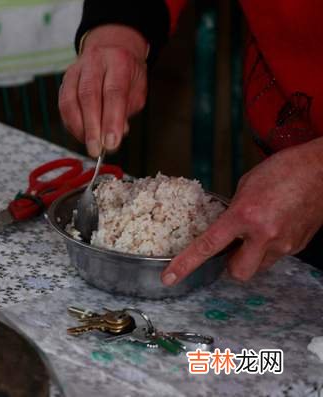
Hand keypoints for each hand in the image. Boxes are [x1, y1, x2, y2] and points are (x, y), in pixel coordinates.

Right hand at [58, 25, 148, 156]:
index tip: (111, 143)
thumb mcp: (137, 89)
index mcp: (118, 61)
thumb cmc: (126, 73)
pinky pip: (62, 105)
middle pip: (88, 95)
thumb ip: (126, 111)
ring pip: (70, 100)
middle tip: (96, 150)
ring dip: (78, 127)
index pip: (114, 92)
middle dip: (91, 127)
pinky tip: (80, 135)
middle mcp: (94, 62)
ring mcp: (76, 70)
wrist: (110, 48)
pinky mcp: (64, 80)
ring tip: (89, 144)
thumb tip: (113, 137)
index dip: (111, 120)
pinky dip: (71, 124)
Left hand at [161, 137, 322, 285]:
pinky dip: (269, 248)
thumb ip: (233, 212)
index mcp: (244, 215)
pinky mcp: (299, 246)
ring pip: (259, 266)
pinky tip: (275, 226)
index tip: (169, 278)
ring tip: (258, 231)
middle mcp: (264, 235)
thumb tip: (224, 228)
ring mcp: (285, 243)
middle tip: (232, 247)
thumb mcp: (245, 186)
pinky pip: (276, 256)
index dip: (185, 264)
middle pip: (238, 272)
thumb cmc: (284, 170)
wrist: (322, 169)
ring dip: (252, 256)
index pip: (208, 246)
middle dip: (231, 265)